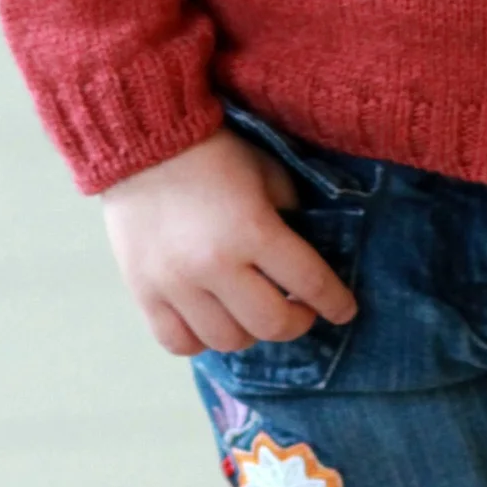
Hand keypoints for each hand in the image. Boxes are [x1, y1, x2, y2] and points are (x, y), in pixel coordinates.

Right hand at [99, 127, 358, 358]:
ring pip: (227, 341)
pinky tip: (211, 319)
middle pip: (270, 324)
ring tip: (252, 311)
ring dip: (250, 331)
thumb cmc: (213, 153)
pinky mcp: (144, 293)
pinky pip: (179, 343)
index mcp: (253, 228)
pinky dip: (201, 339)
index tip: (344, 311)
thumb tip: (306, 255)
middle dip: (296, 322)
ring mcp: (175, 284)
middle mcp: (214, 264)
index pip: (308, 282)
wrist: (143, 143)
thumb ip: (291, 215)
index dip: (334, 302)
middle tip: (298, 310)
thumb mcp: (267, 172)